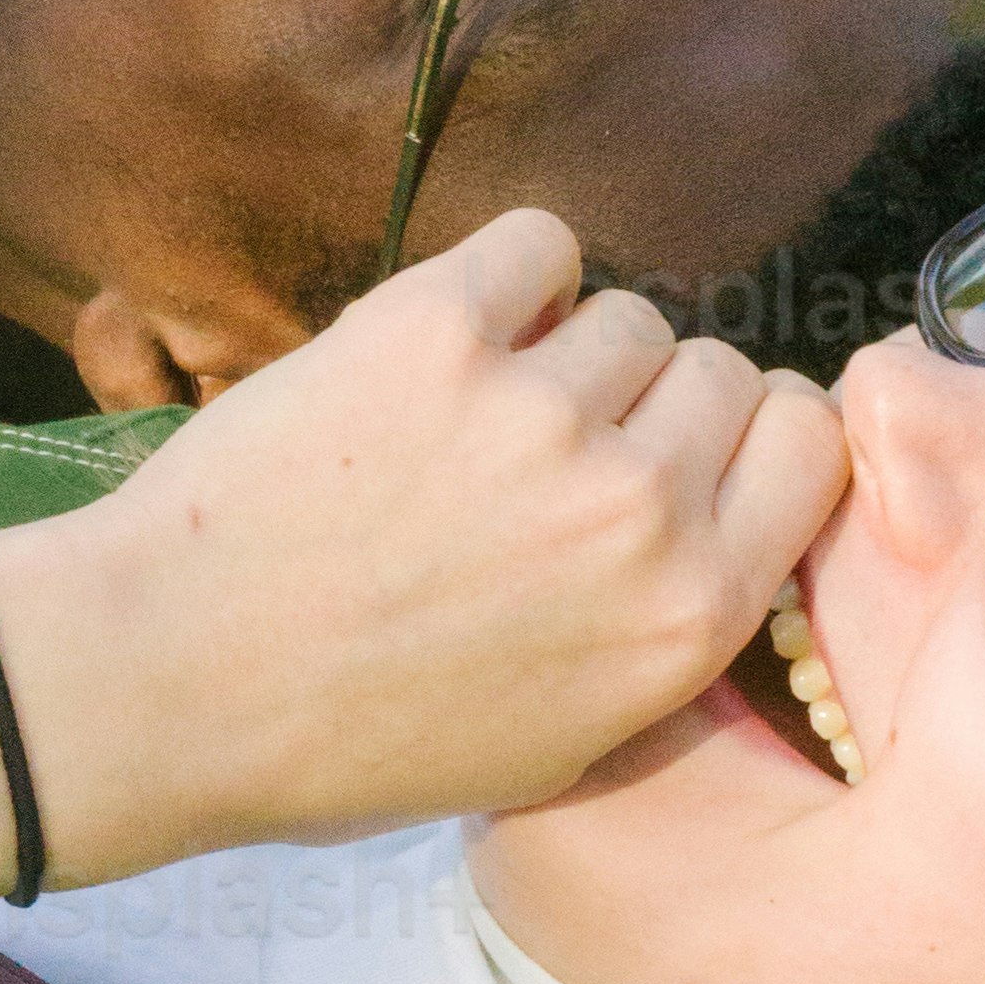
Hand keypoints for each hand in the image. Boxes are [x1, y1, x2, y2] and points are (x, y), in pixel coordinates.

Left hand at [0, 219, 848, 886]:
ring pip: (626, 314)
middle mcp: (641, 507)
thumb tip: (718, 520)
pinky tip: (446, 340)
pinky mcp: (435, 328)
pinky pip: (535, 244)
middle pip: (723, 370)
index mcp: (690, 616)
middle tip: (554, 449)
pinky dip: (504, 279)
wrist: (171, 682)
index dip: (753, 437)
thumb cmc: (351, 738)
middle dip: (652, 403)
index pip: (813, 446)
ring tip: (471, 416)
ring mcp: (541, 409)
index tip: (690, 451)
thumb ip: (667, 627)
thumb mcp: (562, 739)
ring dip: (564, 351)